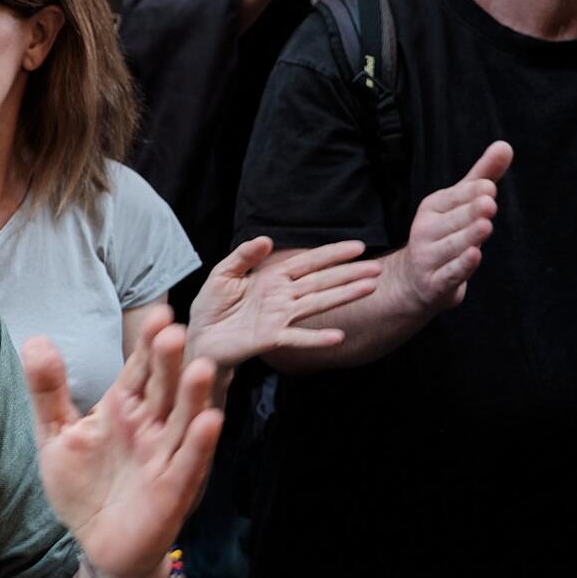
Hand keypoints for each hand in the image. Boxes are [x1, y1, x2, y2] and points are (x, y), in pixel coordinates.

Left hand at [24, 308, 222, 577]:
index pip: (139, 369)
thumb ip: (47, 390)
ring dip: (193, 396)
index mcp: (123, 408)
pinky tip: (208, 421)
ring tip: (201, 367)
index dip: (147, 345)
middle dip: (168, 361)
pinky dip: (198, 444)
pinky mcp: (172, 489)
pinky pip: (188, 463)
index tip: (157, 314)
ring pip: (183, 420)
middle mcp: (150, 426)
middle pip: (163, 388)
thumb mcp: (55, 433)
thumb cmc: (82, 484)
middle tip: (171, 330)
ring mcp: (164, 456)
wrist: (95, 541)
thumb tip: (36, 339)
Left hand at [185, 236, 380, 367]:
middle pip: (321, 282)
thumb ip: (244, 256)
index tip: (358, 247)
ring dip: (343, 296)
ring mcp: (279, 317)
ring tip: (369, 288)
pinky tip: (337, 335)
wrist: (199, 337)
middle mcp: (282, 297)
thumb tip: (266, 239)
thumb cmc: (212, 306)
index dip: (332, 254)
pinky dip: (316, 337)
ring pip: (317, 304)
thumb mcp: (223, 274)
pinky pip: (297, 337)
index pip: (308, 263)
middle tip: (377, 268)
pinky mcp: (271, 338)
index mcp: (273, 279)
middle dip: (349, 274)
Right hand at [398, 140, 511, 312]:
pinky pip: (450, 273)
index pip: (454, 198)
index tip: (488, 187)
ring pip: (453, 246)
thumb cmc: (442, 236)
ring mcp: (428, 258)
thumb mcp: (459, 204)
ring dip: (468, 237)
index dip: (471, 194)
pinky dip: (461, 266)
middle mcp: (425, 231)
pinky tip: (474, 256)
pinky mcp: (435, 283)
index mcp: (432, 208)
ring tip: (485, 226)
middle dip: (470, 213)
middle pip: (455, 221)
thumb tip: (505, 145)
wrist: (413, 281)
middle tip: (488, 203)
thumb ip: (482, 176)